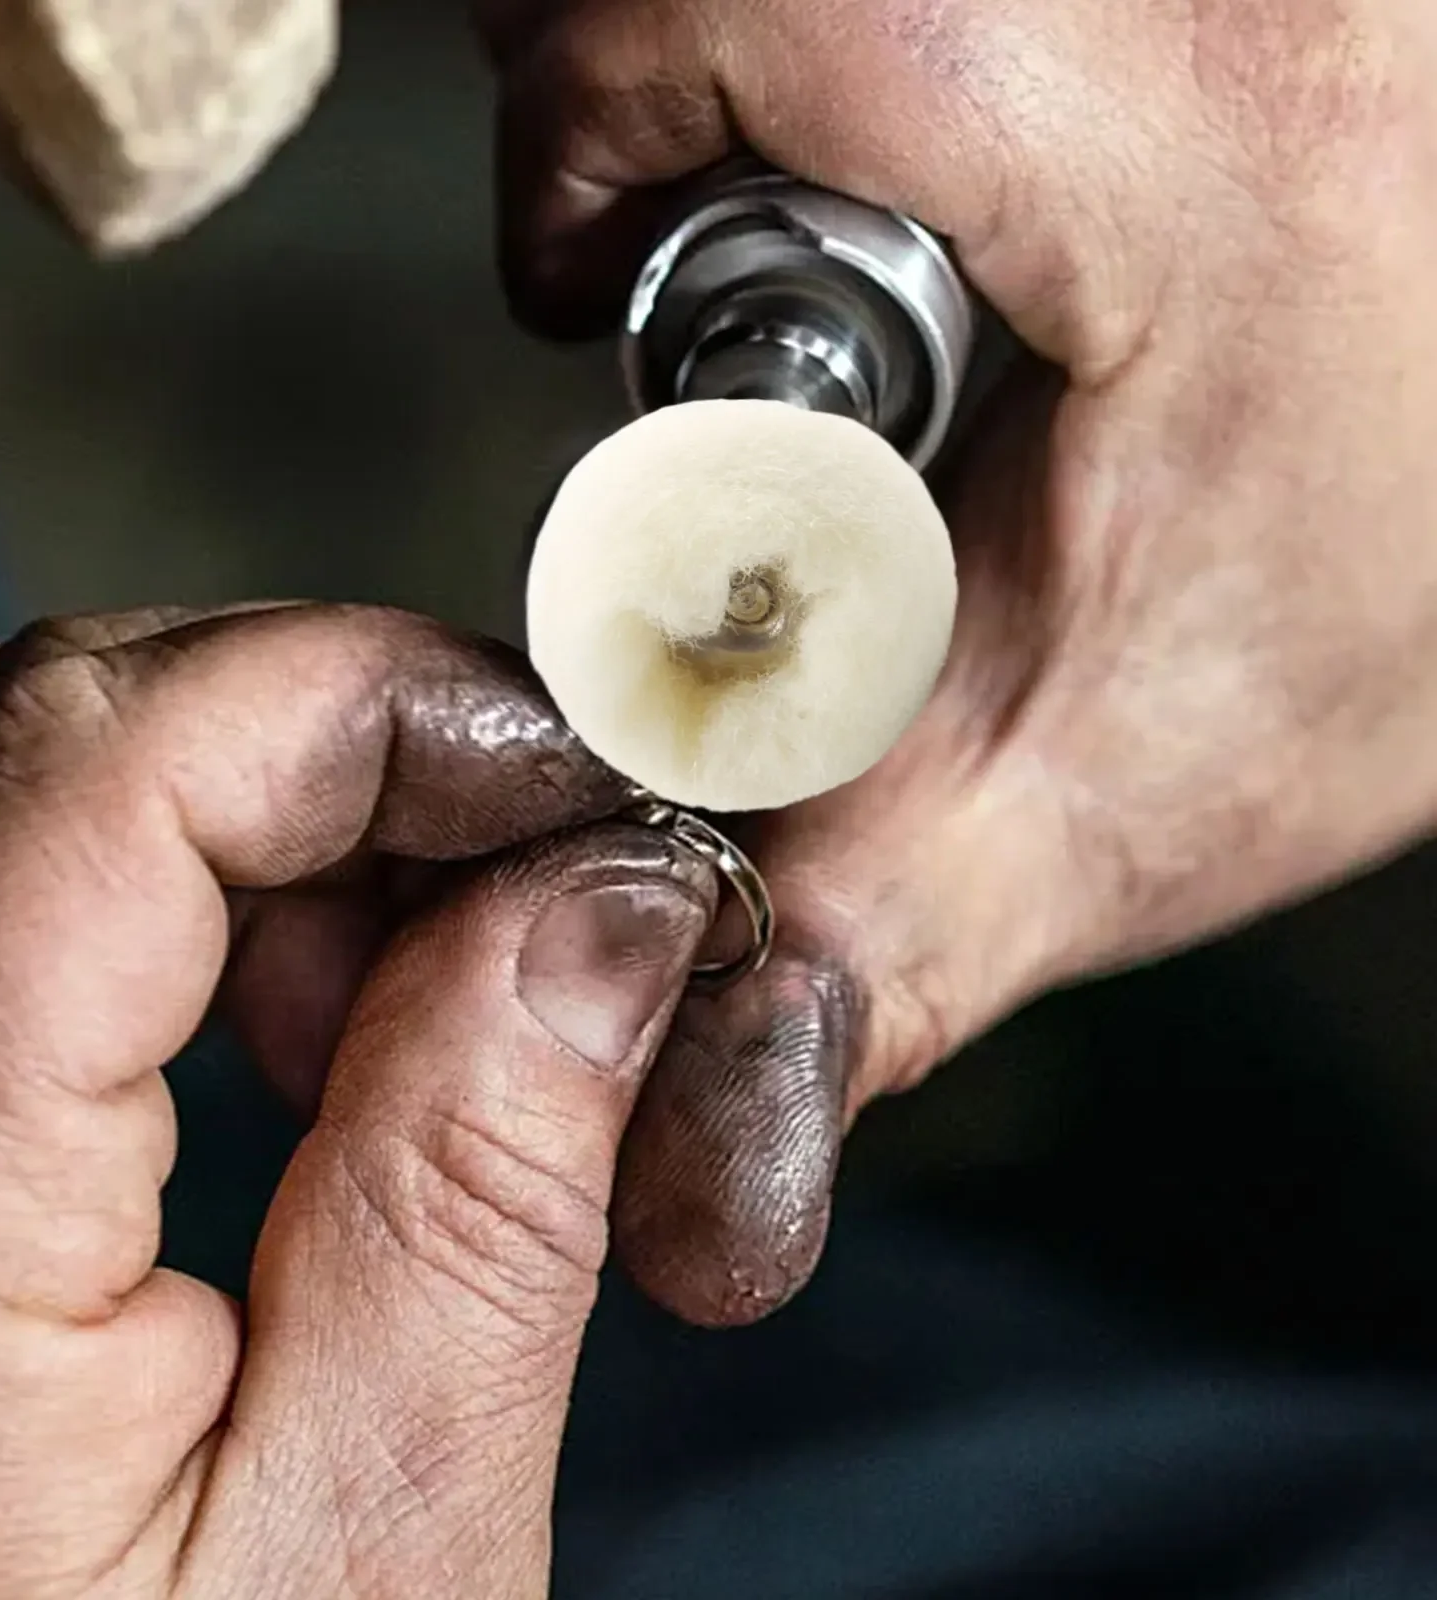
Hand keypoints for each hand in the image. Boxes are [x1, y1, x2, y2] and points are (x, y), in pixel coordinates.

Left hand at [0, 603, 714, 1597]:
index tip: (578, 775)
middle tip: (532, 874)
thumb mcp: (378, 1544)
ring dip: (260, 805)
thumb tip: (611, 896)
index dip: (373, 700)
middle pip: (47, 721)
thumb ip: (486, 1179)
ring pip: (7, 765)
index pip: (99, 765)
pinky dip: (167, 869)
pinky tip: (272, 1013)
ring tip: (401, 984)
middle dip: (344, 740)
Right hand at [479, 0, 1436, 1322]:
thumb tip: (689, 1160)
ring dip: (757, 47)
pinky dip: (849, 26)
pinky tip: (894, 156)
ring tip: (810, 217)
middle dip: (660, 84)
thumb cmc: (1417, 589)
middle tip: (709, 275)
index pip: (739, 1)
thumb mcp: (1122, 790)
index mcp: (1188, 157)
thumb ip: (871, 946)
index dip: (594, 125)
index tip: (589, 279)